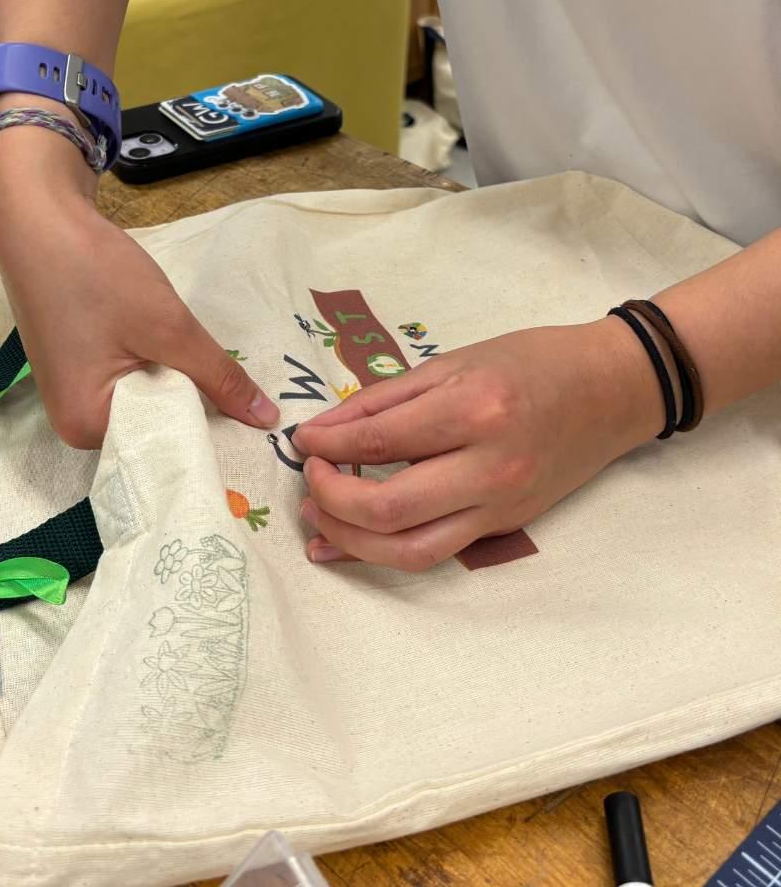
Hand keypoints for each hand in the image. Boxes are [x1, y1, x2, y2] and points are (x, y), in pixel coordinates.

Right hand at [0, 126, 277, 447]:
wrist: (39, 217)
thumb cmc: (96, 274)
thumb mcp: (169, 327)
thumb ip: (218, 377)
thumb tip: (267, 421)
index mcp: (86, 427)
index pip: (163, 442)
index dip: (207, 426)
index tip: (247, 415)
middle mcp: (73, 424)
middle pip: (154, 423)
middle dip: (190, 399)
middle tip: (227, 375)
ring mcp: (71, 394)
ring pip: (145, 397)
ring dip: (171, 375)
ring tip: (193, 352)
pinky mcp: (75, 367)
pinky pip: (127, 379)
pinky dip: (152, 362)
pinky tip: (163, 340)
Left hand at [291, 319, 660, 570]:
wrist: (612, 391)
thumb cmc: (531, 362)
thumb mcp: (452, 362)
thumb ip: (381, 399)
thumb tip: (321, 431)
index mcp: (473, 411)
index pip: (378, 442)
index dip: (326, 445)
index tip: (302, 440)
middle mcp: (488, 469)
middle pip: (387, 509)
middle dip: (329, 500)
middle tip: (309, 478)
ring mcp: (500, 507)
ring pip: (409, 551)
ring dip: (350, 541)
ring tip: (317, 519)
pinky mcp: (503, 528)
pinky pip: (434, 552)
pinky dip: (383, 553)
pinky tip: (349, 545)